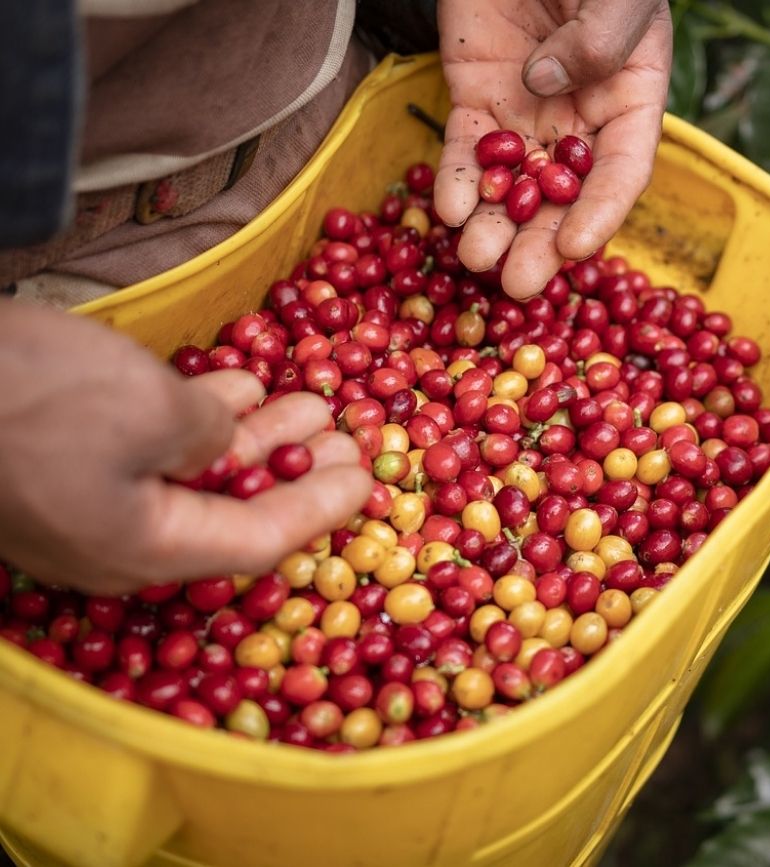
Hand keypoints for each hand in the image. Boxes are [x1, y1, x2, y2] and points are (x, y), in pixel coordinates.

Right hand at [0, 301, 370, 593]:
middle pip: (229, 511)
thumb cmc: (33, 397)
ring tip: (307, 397)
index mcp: (144, 549)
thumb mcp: (152, 411)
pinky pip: (145, 451)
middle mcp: (115, 541)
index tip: (369, 477)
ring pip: (190, 475)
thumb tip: (223, 440)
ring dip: (253, 435)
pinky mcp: (52, 463)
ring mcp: (79, 504)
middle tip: (348, 433)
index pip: (258, 542)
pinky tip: (233, 383)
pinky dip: (195, 418)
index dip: (321, 509)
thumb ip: (210, 437)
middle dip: (295, 468)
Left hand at [434, 0, 671, 298]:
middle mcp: (581, 117)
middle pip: (563, 195)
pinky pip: (467, 150)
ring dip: (494, 226)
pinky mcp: (477, 97)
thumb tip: (548, 84)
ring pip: (512, 184)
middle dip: (539, 243)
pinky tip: (447, 209)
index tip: (576, 249)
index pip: (622, 170)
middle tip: (517, 285)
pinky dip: (456, 181)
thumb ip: (599, 36)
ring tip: (473, 259)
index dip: (602, 212)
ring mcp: (527, 112)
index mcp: (630, 96)